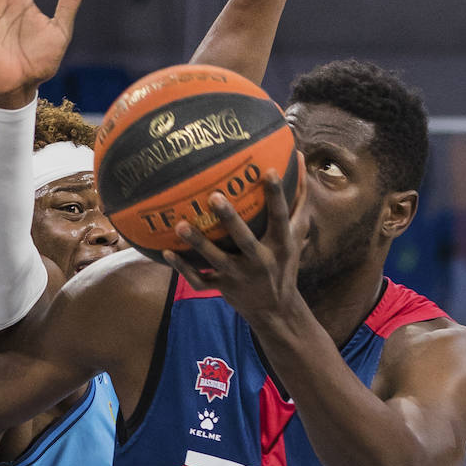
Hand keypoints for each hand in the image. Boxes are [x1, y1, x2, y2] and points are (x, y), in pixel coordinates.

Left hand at [165, 170, 308, 330]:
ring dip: (198, 243)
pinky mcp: (223, 288)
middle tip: (214, 196)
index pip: (280, 217)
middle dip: (230, 219)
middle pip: (244, 239)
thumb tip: (299, 157)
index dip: (276, 196)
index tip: (268, 171)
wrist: (276, 309)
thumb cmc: (285, 262)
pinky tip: (167, 252)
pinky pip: (200, 280)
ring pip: (216, 260)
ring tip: (180, 225)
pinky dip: (182, 269)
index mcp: (281, 245)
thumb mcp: (297, 233)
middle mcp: (260, 261)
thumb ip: (299, 198)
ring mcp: (239, 277)